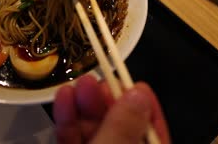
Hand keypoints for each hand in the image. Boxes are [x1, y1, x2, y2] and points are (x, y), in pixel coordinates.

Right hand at [53, 74, 170, 143]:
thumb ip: (123, 129)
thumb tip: (137, 97)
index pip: (153, 132)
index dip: (145, 107)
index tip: (137, 85)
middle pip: (120, 126)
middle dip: (109, 100)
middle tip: (101, 79)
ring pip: (94, 129)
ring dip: (85, 105)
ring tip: (80, 83)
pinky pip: (73, 137)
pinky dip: (67, 119)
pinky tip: (64, 99)